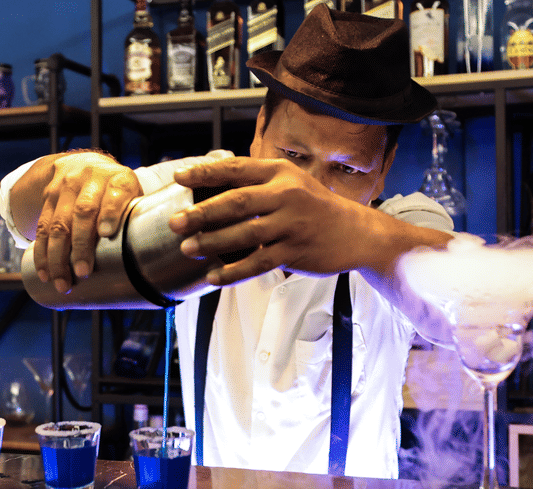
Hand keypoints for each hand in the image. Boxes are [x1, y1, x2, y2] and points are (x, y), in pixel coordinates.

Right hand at [27, 152, 141, 292]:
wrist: (83, 164)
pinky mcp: (47, 198)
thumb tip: (145, 258)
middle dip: (81, 245)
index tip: (107, 233)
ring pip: (58, 223)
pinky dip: (42, 253)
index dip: (110, 212)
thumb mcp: (131, 195)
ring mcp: (65, 187)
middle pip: (83, 212)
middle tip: (82, 272)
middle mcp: (90, 178)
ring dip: (58, 257)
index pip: (115, 192)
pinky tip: (45, 273)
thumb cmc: (115, 192)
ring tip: (62, 282)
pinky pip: (41, 227)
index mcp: (118, 178)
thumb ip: (133, 218)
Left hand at [168, 156, 385, 284]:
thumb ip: (257, 183)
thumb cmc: (315, 207)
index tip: (179, 177)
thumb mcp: (291, 183)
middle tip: (175, 222)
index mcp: (280, 173)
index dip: (206, 172)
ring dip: (212, 242)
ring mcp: (291, 224)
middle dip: (202, 213)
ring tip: (187, 248)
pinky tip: (214, 277)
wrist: (357, 232)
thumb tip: (211, 187)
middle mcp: (286, 195)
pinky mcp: (295, 251)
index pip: (237, 168)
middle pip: (236, 202)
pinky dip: (234, 271)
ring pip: (244, 233)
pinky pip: (258, 263)